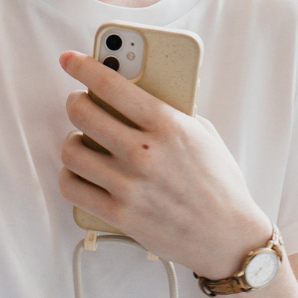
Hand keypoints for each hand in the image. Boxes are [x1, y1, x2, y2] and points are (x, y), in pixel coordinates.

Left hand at [55, 51, 274, 277]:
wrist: (228, 236)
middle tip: (79, 102)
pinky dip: (71, 176)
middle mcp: (144, 152)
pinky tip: (81, 171)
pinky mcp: (119, 214)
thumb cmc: (219, 183)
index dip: (83, 67)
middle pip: (82, 113)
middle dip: (75, 102)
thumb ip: (169, 112)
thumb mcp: (203, 134)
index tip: (70, 60)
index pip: (111, 85)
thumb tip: (132, 94)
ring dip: (73, 141)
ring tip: (83, 141)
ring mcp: (129, 185)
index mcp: (168, 125)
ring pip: (71, 150)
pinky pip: (72, 187)